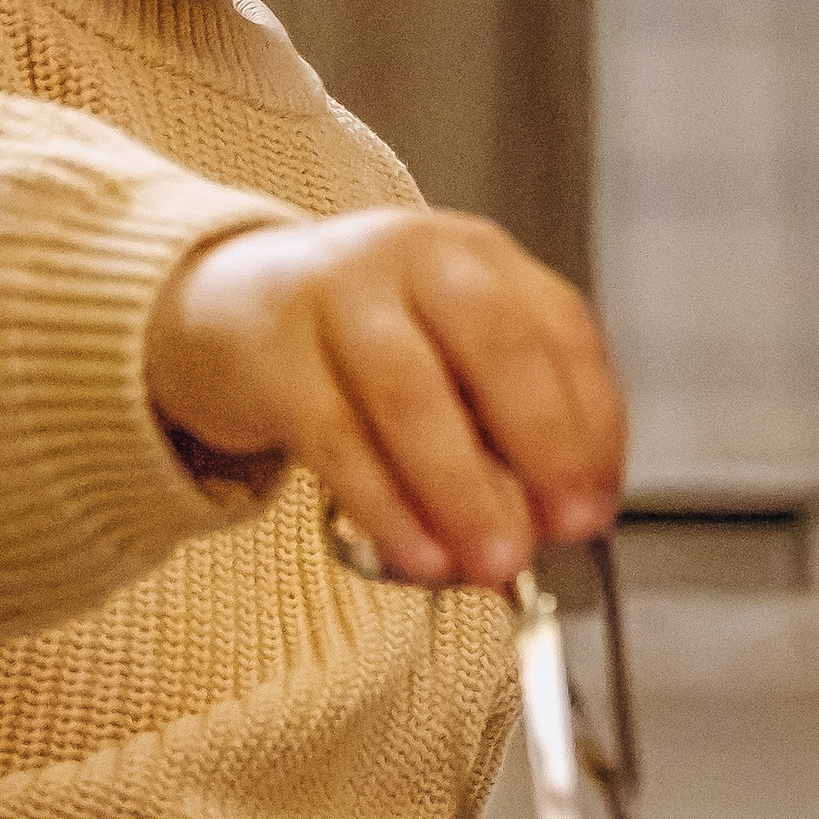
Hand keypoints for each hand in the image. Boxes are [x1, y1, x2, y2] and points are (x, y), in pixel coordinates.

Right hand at [145, 208, 624, 585]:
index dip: (592, 424)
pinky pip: (337, 440)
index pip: (559, 331)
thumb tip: (548, 522)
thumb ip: (500, 426)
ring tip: (491, 561)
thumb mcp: (443, 354)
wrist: (224, 307)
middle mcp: (414, 258)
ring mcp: (337, 298)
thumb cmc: (358, 344)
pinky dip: (385, 506)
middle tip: (559, 528)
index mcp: (477, 258)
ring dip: (462, 489)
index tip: (595, 507)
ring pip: (411, 395)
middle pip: (495, 344)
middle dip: (541, 445)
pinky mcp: (273, 355)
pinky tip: (416, 554)